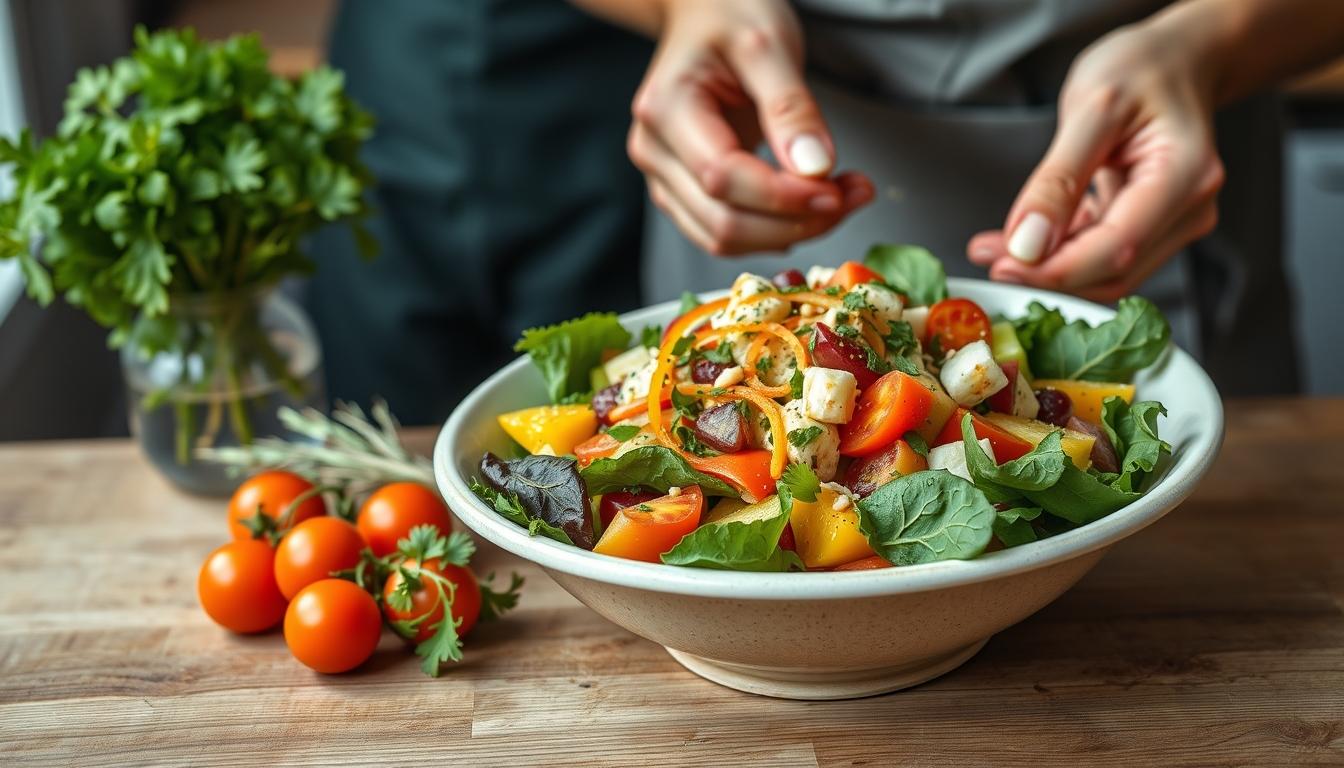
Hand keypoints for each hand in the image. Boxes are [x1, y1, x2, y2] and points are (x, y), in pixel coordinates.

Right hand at [628, 0, 873, 255]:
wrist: (705, 12)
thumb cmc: (729, 16)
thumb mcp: (770, 44)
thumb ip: (791, 107)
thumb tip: (814, 169)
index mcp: (665, 109)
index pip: (722, 177)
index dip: (782, 196)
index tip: (836, 190)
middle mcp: (654, 150)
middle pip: (722, 221)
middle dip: (794, 222)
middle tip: (852, 196)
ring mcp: (664, 176)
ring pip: (723, 238)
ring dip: (789, 233)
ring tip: (841, 198)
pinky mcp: (683, 192)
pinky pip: (726, 232)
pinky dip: (773, 231)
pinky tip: (810, 207)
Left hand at [968, 21, 1225, 301]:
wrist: (1173, 61)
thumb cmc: (1141, 69)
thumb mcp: (1091, 109)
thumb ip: (1058, 179)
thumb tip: (1027, 244)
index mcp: (1184, 176)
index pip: (1118, 248)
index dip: (1057, 270)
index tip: (1003, 266)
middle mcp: (1189, 209)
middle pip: (1112, 271)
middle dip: (1044, 273)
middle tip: (985, 254)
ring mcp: (1173, 223)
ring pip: (1103, 272)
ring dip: (1046, 267)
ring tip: (991, 246)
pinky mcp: (1150, 227)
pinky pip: (1099, 254)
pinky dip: (1058, 253)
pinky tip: (1020, 240)